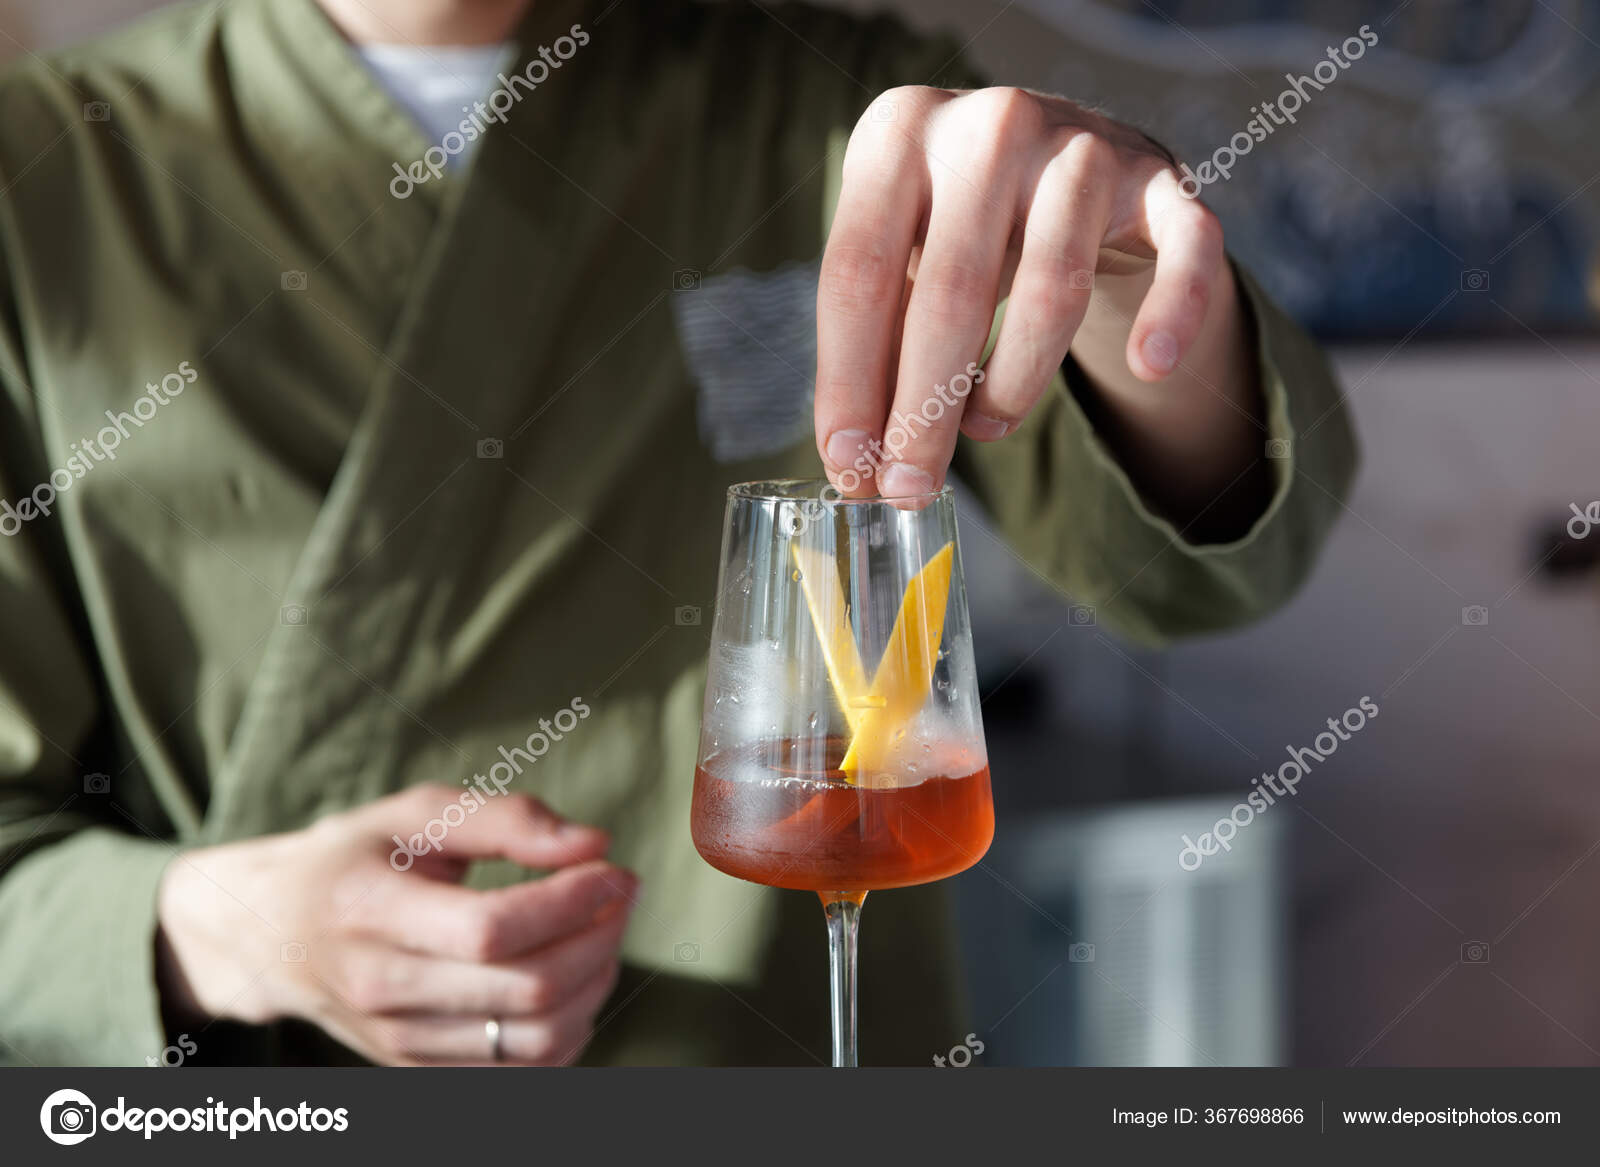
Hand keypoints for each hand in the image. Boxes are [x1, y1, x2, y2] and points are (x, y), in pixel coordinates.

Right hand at [156, 787, 635, 1065]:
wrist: (272, 933)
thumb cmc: (356, 858)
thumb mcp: (417, 813)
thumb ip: (506, 820)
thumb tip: (592, 842)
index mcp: (369, 911)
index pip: (493, 930)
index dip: (572, 902)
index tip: (615, 869)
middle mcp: (379, 987)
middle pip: (525, 990)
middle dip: (598, 938)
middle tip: (621, 894)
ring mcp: (398, 1039)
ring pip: (535, 1040)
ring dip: (594, 984)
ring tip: (603, 931)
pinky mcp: (419, 1067)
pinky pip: (523, 1069)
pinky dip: (571, 1025)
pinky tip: (575, 973)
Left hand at [816, 87, 1264, 529]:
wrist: (1068, 156)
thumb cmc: (961, 225)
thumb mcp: (901, 257)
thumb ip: (875, 343)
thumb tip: (856, 461)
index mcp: (899, 133)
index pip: (859, 273)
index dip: (848, 380)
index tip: (847, 464)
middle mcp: (991, 124)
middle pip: (949, 291)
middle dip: (923, 410)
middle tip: (911, 487)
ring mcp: (1082, 145)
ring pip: (1051, 288)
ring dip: (1012, 384)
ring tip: (985, 431)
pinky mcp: (1159, 178)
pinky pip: (1180, 253)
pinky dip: (1170, 315)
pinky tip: (1148, 367)